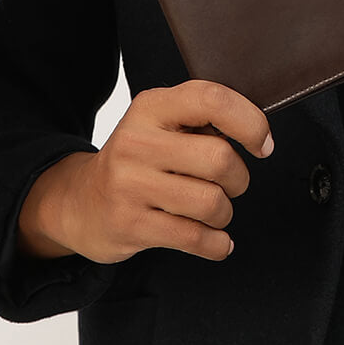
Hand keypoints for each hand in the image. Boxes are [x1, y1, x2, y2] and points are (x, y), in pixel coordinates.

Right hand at [17, 80, 272, 263]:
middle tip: (228, 184)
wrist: (81, 202)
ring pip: (212, 202)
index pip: (211, 100)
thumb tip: (257, 133)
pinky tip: (211, 238)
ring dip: (223, 213)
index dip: (250, 122)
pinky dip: (217, 244)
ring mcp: (130, 185)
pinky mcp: (131, 225)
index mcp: (150, 107)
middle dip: (238, 179)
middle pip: (220, 158)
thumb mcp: (159, 124)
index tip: (262, 143)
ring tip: (209, 210)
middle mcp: (136, 142)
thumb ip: (201, 118)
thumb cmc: (137, 162)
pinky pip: (197, 238)